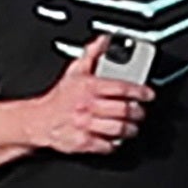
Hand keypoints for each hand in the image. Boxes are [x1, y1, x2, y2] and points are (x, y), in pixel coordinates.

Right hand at [33, 37, 150, 155]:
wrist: (39, 120)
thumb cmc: (59, 98)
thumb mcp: (74, 71)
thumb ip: (92, 54)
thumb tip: (103, 41)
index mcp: (89, 87)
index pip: (121, 87)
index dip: (139, 91)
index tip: (148, 94)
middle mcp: (89, 106)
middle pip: (124, 110)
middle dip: (137, 112)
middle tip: (140, 112)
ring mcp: (86, 125)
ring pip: (119, 128)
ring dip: (130, 129)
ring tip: (132, 127)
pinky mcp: (84, 142)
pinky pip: (107, 146)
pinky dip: (115, 144)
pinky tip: (116, 140)